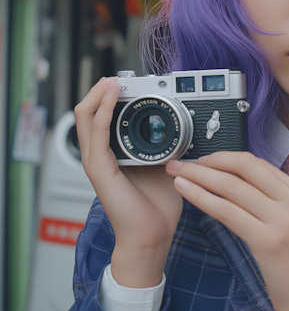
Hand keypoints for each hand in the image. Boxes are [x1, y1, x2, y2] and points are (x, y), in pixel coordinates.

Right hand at [75, 78, 182, 286]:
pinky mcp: (98, 168)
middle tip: (120, 76)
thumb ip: (166, 143)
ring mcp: (96, 160)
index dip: (111, 96)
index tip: (131, 81)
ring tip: (113, 80)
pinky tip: (113, 95)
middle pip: (88, 111)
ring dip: (99, 93)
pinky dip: (103, 109)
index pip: (102, 115)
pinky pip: (96, 131)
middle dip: (102, 89)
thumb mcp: (165, 163)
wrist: (153, 234)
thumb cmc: (157, 205)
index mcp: (113, 153)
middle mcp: (100, 154)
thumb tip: (182, 123)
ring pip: (85, 115)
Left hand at [166, 152, 288, 310]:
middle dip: (210, 160)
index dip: (226, 157)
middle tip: (182, 162)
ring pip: (232, 186)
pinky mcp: (269, 241)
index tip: (203, 160)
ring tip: (176, 174)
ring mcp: (284, 220)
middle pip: (245, 167)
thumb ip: (274, 201)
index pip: (258, 164)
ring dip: (199, 176)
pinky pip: (227, 211)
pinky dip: (202, 198)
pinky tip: (185, 191)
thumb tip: (239, 182)